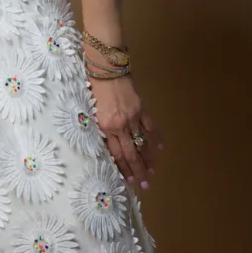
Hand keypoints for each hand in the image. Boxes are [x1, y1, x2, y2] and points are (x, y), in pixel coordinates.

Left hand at [88, 73, 161, 188]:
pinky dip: (155, 137)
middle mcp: (120, 125)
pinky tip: (160, 148)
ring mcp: (133, 116)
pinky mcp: (140, 108)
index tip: (129, 181)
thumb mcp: (90, 110)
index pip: (116, 154)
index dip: (123, 169)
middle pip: (131, 153)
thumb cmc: (93, 87)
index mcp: (105, 126)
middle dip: (138, 171)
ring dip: (148, 159)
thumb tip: (106, 145)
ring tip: (152, 172)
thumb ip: (99, 128)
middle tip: (144, 185)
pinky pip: (149, 126)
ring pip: (142, 142)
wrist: (105, 67)